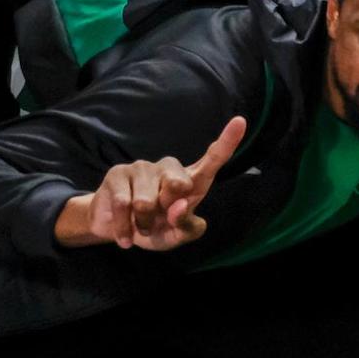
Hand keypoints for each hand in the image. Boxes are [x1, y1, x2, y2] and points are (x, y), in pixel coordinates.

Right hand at [57, 116, 245, 250]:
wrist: (121, 233)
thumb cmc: (157, 229)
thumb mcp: (177, 236)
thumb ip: (187, 226)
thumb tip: (181, 205)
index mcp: (192, 180)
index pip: (214, 158)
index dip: (228, 140)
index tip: (240, 121)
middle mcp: (169, 167)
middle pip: (178, 184)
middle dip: (166, 210)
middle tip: (159, 218)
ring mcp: (143, 167)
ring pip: (145, 202)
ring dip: (143, 224)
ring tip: (141, 224)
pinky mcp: (118, 173)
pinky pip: (123, 205)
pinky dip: (124, 228)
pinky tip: (125, 234)